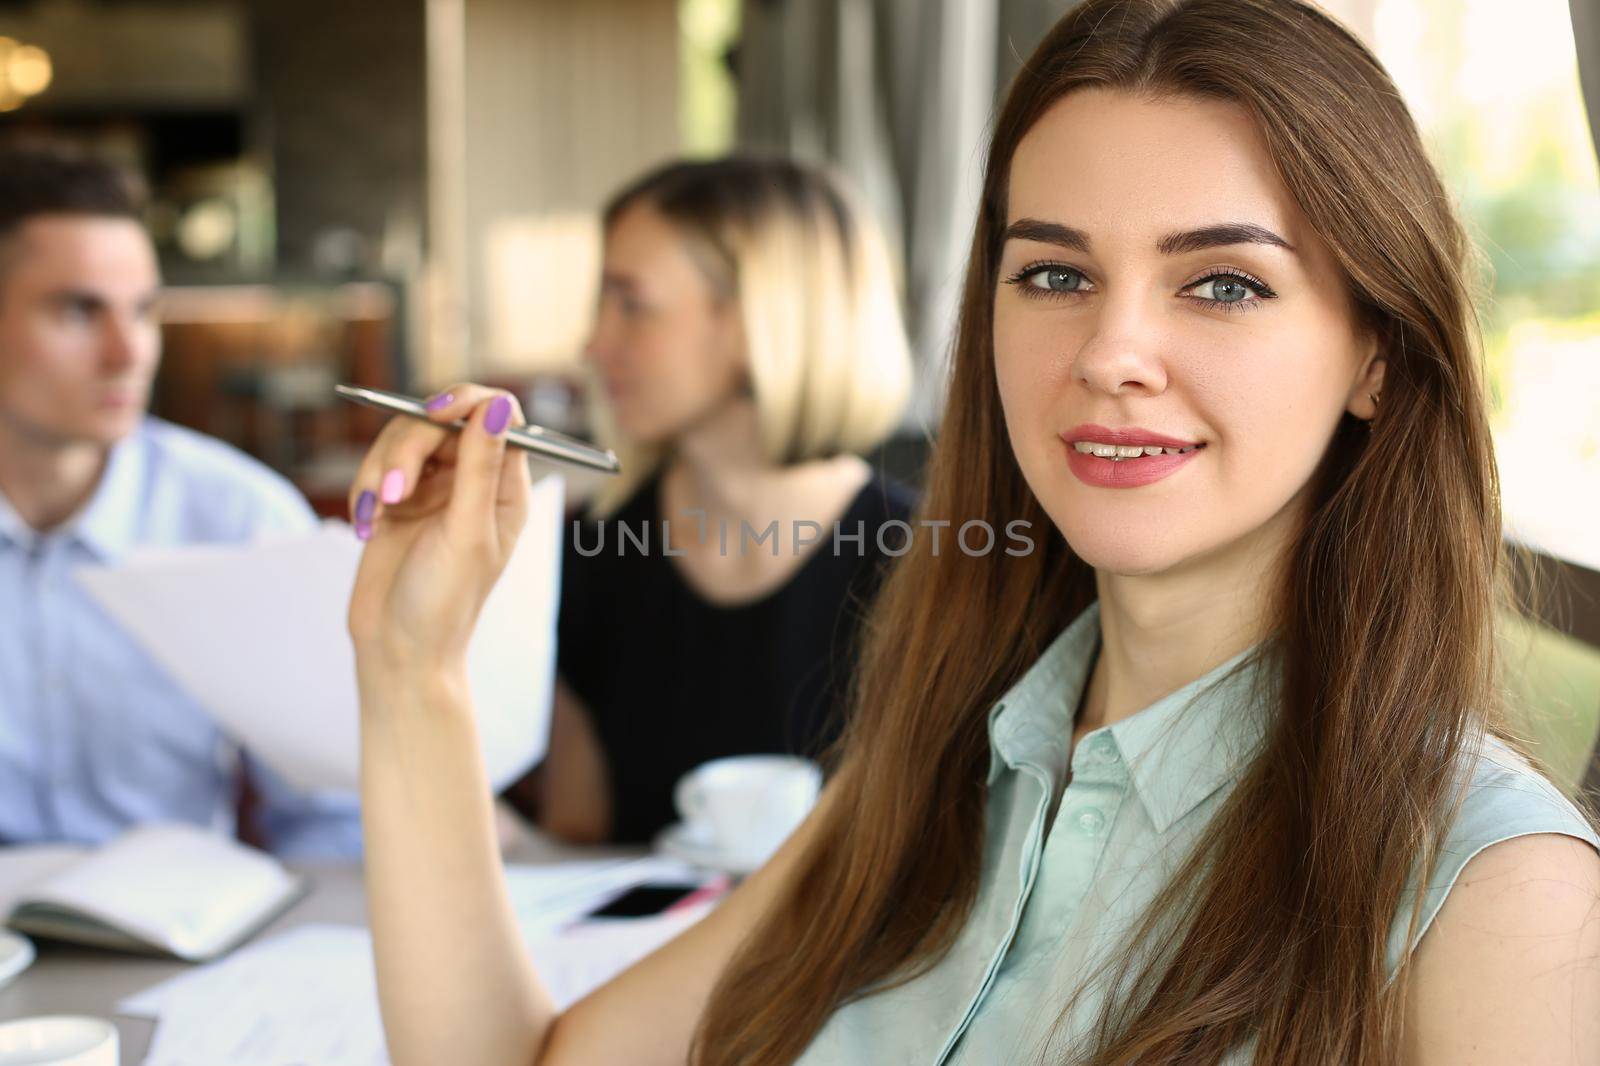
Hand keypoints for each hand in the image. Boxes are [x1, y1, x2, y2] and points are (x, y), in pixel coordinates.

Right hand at [345, 385, 530, 674]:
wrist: (397, 650)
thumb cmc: (444, 601)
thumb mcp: (466, 531)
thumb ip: (480, 466)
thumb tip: (499, 404)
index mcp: (505, 487)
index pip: (498, 413)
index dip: (466, 402)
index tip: (434, 413)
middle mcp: (472, 480)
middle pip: (439, 420)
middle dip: (408, 448)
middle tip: (394, 492)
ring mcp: (432, 488)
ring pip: (402, 439)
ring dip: (381, 470)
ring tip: (376, 515)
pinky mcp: (396, 500)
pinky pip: (376, 466)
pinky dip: (365, 490)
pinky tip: (365, 527)